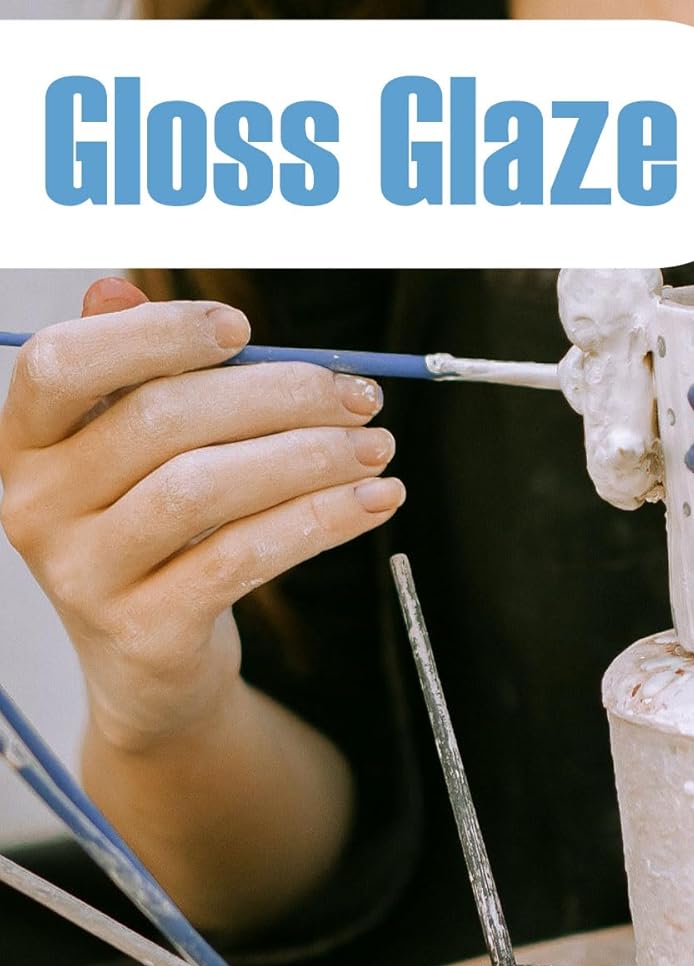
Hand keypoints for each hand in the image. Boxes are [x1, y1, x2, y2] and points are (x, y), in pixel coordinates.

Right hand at [0, 277, 404, 750]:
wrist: (150, 672)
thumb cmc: (154, 544)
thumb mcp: (129, 461)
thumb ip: (132, 377)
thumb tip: (124, 284)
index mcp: (26, 445)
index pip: (63, 364)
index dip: (154, 335)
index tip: (243, 329)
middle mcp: (37, 505)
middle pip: (160, 421)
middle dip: (278, 397)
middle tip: (359, 396)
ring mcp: (86, 574)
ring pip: (204, 489)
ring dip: (309, 459)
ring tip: (376, 448)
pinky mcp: (147, 629)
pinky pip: (243, 557)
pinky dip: (319, 522)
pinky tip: (373, 503)